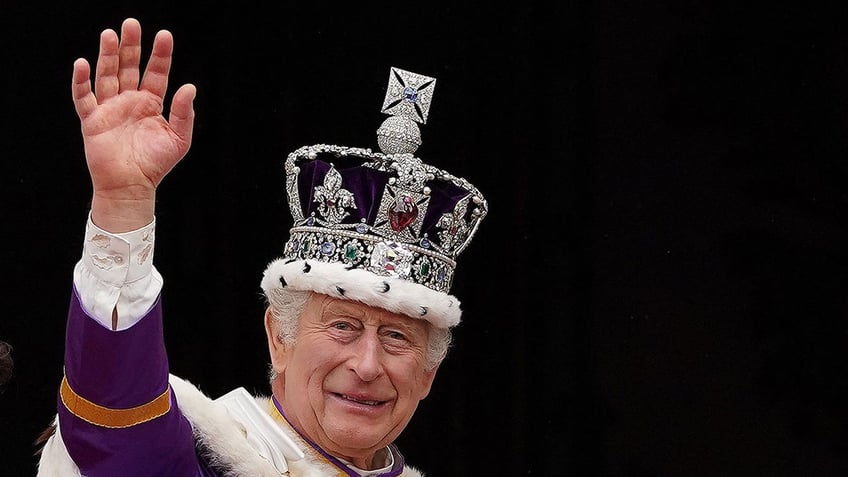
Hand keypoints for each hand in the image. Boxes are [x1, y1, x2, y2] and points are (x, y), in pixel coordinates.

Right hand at [72, 18, 195, 231]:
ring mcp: (110, 108)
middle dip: (131, 46)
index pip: (156, 72)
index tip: (164, 35)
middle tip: (132, 24)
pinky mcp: (92, 120)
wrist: (132, 186)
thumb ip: (183, 113)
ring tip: (110, 35)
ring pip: (107, 75)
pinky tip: (82, 63)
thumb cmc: (156, 164)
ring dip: (108, 56)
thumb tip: (189, 87)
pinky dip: (81, 81)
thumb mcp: (178, 139)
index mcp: (151, 104)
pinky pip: (83, 97)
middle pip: (129, 67)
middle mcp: (130, 101)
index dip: (160, 54)